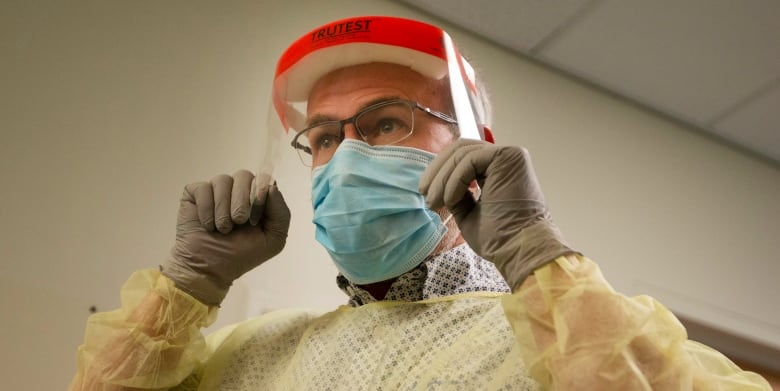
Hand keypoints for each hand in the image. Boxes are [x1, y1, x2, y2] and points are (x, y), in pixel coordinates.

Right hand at [162, 170, 290, 304]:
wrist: (211, 268)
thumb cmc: (242, 254)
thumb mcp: (274, 239)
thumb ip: (281, 212)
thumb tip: (271, 186)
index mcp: (258, 198)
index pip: (264, 178)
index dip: (260, 191)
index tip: (256, 213)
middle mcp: (238, 190)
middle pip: (244, 175)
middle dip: (242, 201)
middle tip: (238, 222)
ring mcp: (216, 191)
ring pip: (222, 180)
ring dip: (223, 209)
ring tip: (223, 229)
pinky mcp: (195, 194)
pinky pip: (202, 188)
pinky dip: (206, 209)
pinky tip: (208, 225)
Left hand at [419, 139, 573, 287]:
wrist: (519, 249)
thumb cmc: (499, 238)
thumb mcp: (468, 212)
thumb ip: (457, 194)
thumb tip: (436, 185)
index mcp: (499, 170)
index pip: (463, 157)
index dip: (440, 171)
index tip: (426, 193)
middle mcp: (505, 158)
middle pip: (460, 150)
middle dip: (437, 171)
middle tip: (424, 193)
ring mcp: (509, 155)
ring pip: (461, 153)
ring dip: (442, 179)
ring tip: (435, 202)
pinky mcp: (509, 156)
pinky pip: (469, 160)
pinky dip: (455, 180)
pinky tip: (450, 199)